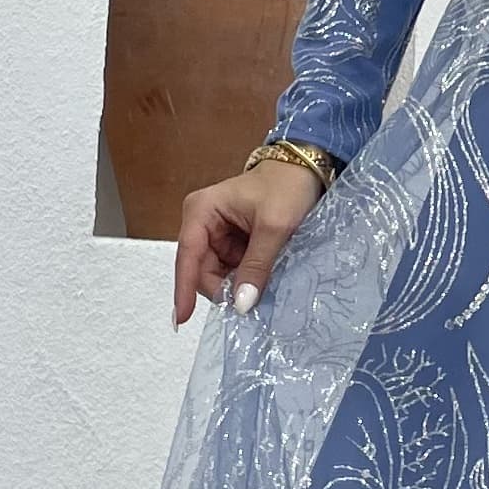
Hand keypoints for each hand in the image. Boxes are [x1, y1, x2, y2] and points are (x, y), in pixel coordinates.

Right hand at [173, 161, 323, 324]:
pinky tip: (261, 274)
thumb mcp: (274, 227)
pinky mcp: (229, 241)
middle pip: (201, 270)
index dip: (184, 288)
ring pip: (216, 273)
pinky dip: (244, 277)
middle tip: (251, 299)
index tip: (183, 318)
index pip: (188, 256)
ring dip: (236, 283)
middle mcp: (201, 222)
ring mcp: (215, 232)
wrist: (304, 170)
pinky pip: (230, 269)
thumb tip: (241, 303)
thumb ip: (256, 266)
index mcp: (201, 211)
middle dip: (222, 287)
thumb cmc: (287, 187)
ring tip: (263, 278)